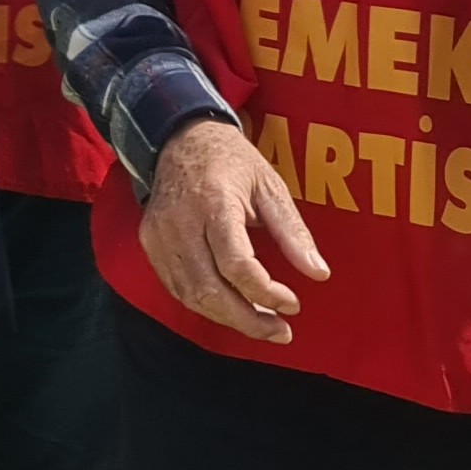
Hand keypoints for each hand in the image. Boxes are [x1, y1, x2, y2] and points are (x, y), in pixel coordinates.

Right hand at [139, 116, 328, 341]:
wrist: (180, 138)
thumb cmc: (232, 161)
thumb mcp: (271, 186)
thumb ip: (293, 232)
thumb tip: (319, 274)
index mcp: (214, 203)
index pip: (237, 265)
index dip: (266, 292)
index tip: (293, 303)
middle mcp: (181, 222)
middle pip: (211, 289)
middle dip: (249, 320)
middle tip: (281, 331)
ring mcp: (160, 235)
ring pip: (192, 296)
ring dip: (229, 318)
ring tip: (262, 324)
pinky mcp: (151, 243)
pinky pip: (177, 288)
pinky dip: (206, 305)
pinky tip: (232, 307)